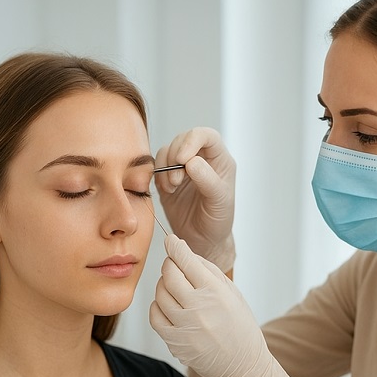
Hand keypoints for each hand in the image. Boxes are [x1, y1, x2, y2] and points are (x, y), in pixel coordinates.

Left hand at [150, 235, 293, 376]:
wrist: (243, 365)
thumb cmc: (240, 326)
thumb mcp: (232, 293)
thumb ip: (208, 271)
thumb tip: (184, 252)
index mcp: (216, 292)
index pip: (187, 261)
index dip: (175, 246)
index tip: (170, 240)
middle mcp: (199, 308)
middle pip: (169, 274)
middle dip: (169, 265)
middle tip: (174, 266)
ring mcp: (185, 327)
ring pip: (159, 294)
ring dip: (163, 285)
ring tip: (174, 287)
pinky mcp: (175, 342)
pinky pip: (155, 315)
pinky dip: (158, 306)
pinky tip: (168, 305)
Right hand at [154, 127, 235, 271]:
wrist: (202, 240)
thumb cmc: (217, 221)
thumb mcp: (219, 202)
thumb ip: (208, 180)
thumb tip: (192, 162)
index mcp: (220, 159)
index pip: (206, 135)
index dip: (192, 140)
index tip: (183, 159)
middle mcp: (202, 158)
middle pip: (183, 138)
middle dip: (175, 157)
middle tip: (177, 180)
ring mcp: (184, 167)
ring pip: (168, 150)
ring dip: (165, 166)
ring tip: (173, 187)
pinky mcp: (168, 177)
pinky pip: (157, 165)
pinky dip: (157, 175)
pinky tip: (167, 190)